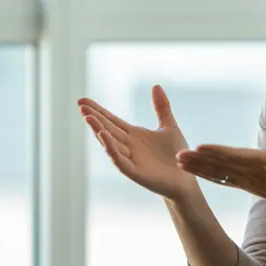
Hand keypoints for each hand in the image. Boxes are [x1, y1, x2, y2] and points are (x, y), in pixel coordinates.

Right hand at [78, 86, 197, 200]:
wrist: (185, 180)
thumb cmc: (176, 155)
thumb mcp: (169, 126)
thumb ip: (161, 107)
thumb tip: (155, 85)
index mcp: (133, 135)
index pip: (111, 120)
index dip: (98, 110)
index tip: (83, 100)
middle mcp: (128, 146)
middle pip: (107, 128)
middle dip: (94, 117)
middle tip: (80, 106)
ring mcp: (130, 159)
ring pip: (110, 143)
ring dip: (98, 130)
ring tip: (87, 117)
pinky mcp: (135, 172)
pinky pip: (119, 159)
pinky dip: (111, 148)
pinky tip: (103, 135)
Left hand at [176, 111, 265, 215]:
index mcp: (262, 161)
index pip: (235, 155)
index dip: (217, 152)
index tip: (200, 147)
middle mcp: (249, 172)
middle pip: (220, 165)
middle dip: (199, 160)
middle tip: (179, 154)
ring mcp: (244, 181)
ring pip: (217, 173)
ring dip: (197, 168)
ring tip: (179, 161)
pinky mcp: (241, 185)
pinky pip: (220, 180)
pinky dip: (204, 175)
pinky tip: (190, 171)